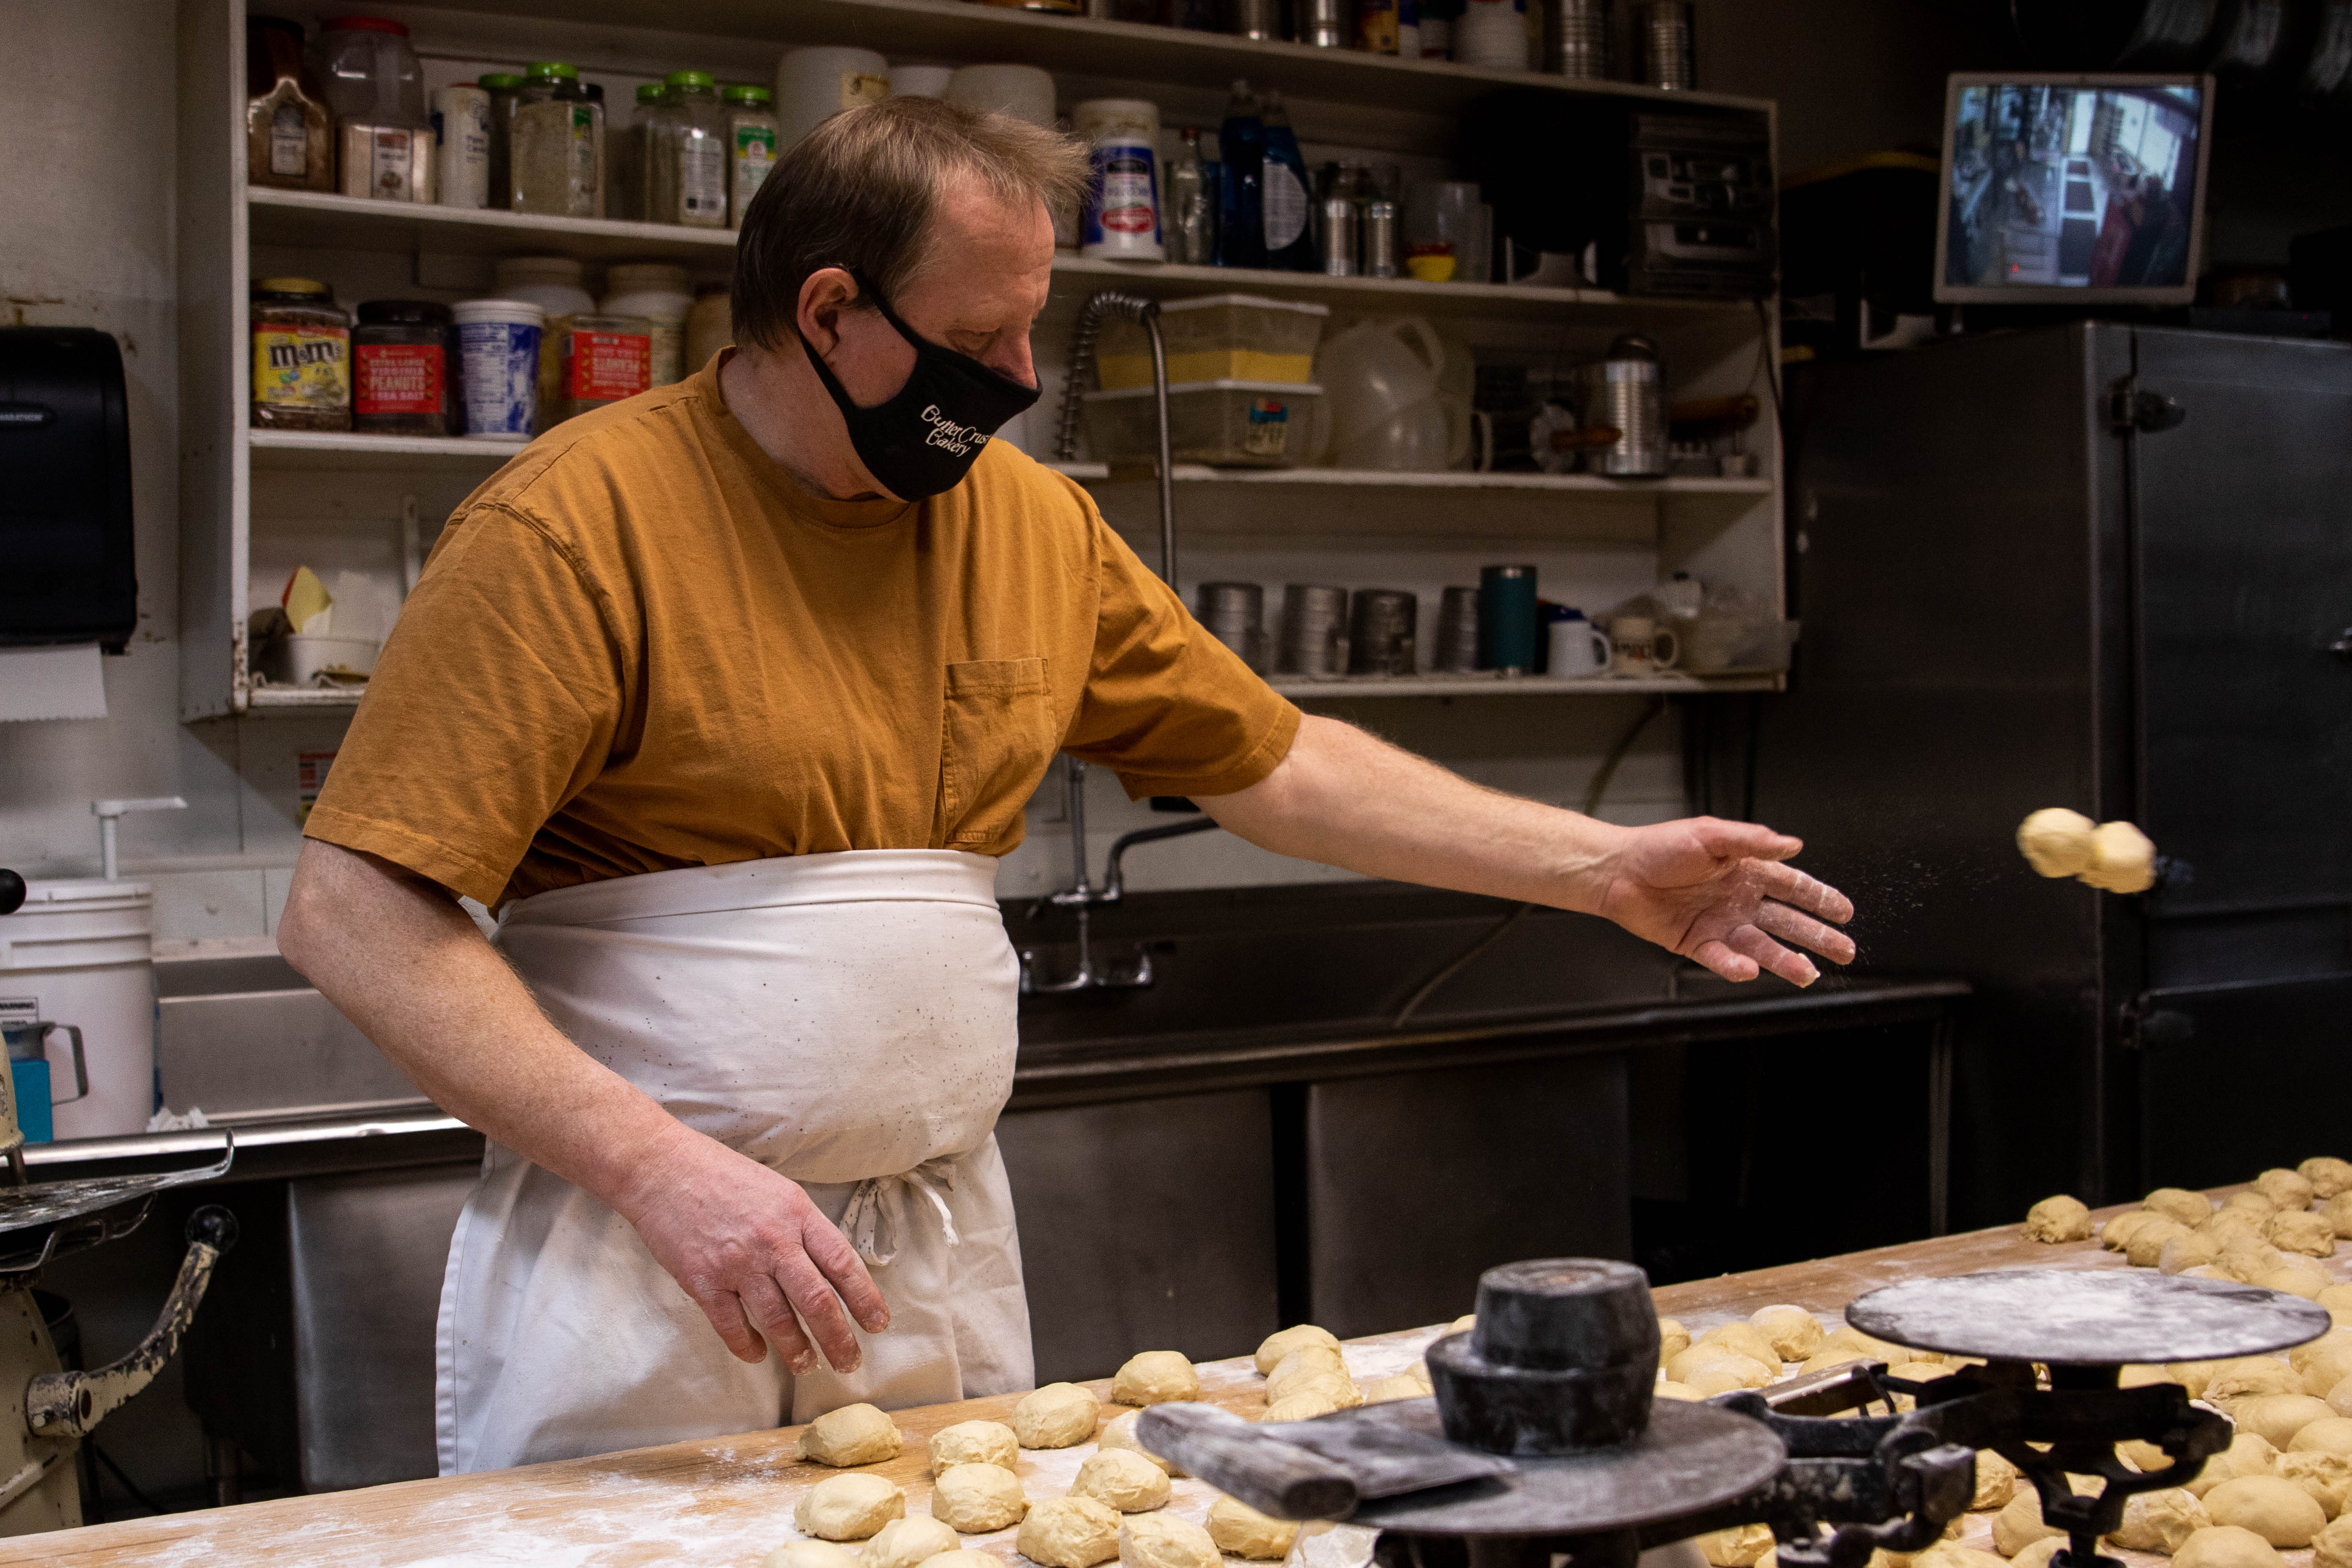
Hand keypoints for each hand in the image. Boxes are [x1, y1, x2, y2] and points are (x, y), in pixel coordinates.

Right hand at [614, 1131, 889, 1371]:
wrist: (662, 1168)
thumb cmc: (723, 1176)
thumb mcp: (778, 1190)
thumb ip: (803, 1228)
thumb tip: (831, 1269)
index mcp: (796, 1214)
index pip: (843, 1264)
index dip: (865, 1299)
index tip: (878, 1324)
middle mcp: (772, 1240)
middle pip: (817, 1301)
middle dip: (839, 1339)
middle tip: (849, 1362)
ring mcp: (737, 1264)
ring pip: (779, 1320)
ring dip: (797, 1349)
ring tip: (807, 1365)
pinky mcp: (703, 1281)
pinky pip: (732, 1326)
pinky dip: (748, 1346)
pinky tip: (758, 1354)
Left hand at [1591, 817, 1855, 985]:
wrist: (1619, 871)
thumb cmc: (1660, 847)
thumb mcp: (1710, 835)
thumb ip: (1752, 841)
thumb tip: (1793, 844)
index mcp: (1746, 871)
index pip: (1793, 886)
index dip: (1820, 898)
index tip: (1845, 911)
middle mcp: (1738, 900)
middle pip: (1787, 921)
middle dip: (1817, 936)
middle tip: (1845, 951)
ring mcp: (1720, 924)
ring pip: (1761, 946)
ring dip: (1785, 960)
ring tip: (1809, 973)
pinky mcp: (1697, 944)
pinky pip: (1722, 959)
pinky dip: (1736, 965)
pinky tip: (1750, 968)